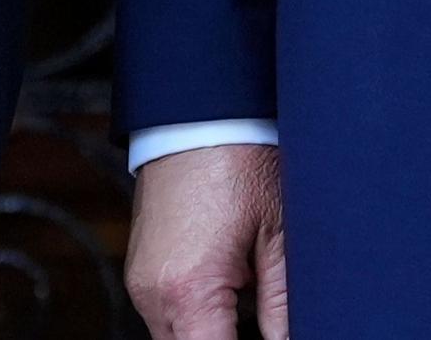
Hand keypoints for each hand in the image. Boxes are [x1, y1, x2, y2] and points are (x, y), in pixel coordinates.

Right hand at [126, 142, 289, 339]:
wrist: (197, 113)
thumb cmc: (240, 163)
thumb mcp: (278, 237)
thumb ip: (283, 307)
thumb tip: (291, 339)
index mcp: (189, 292)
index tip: (272, 336)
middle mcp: (153, 295)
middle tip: (262, 318)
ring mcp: (140, 284)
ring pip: (175, 339)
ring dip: (210, 331)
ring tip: (247, 296)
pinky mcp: (139, 270)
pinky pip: (166, 316)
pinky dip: (195, 315)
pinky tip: (227, 288)